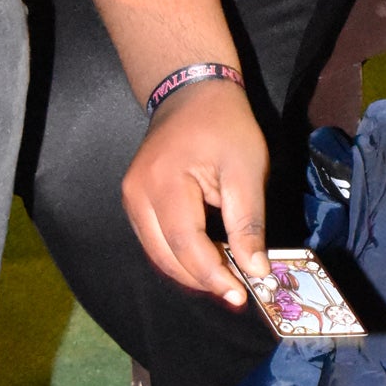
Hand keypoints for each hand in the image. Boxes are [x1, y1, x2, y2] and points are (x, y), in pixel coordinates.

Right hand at [121, 78, 268, 302]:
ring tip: (225, 279)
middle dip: (201, 279)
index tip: (240, 294)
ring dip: (189, 271)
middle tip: (236, 292)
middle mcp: (137, 194)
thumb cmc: (225, 125)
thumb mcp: (247, 169)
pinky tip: (206, 259)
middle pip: (166, 255)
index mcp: (164, 182)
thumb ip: (248, 222)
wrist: (192, 91)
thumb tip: (255, 270)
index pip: (186, 244)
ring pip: (157, 253)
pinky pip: (154, 240)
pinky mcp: (134, 200)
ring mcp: (131, 198)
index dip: (213, 274)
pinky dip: (178, 255)